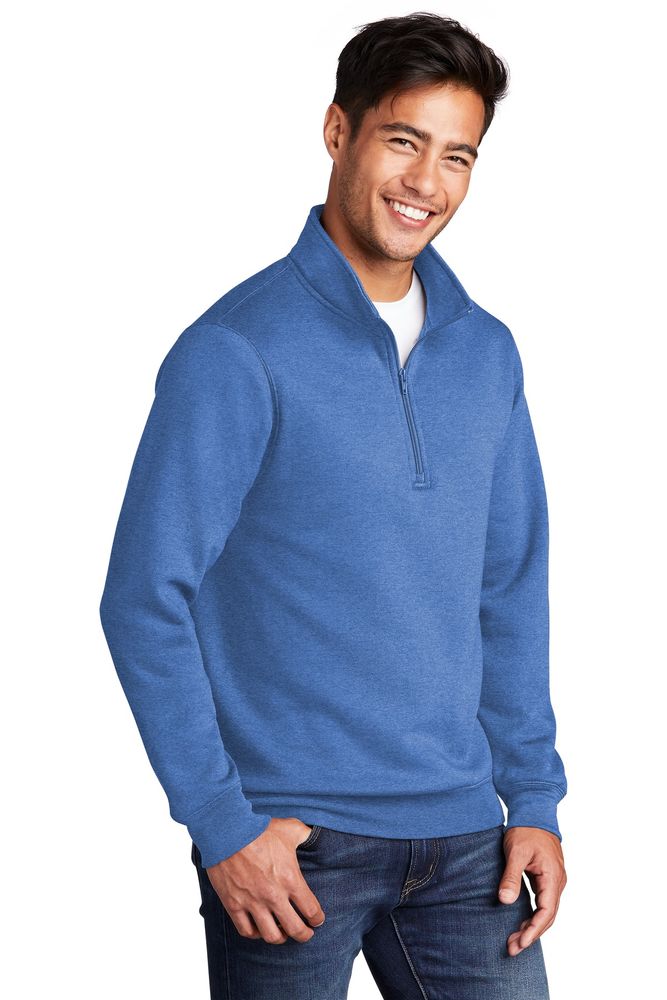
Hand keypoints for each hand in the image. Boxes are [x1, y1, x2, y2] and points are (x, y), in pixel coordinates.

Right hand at [204, 817, 325, 944]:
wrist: (228, 831)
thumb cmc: (260, 829)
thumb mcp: (290, 828)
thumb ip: (305, 834)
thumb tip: (313, 834)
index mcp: (290, 879)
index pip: (311, 910)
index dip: (318, 918)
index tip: (318, 920)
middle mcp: (273, 895)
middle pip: (295, 929)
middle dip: (304, 935)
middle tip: (306, 934)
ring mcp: (253, 902)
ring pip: (271, 936)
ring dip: (280, 937)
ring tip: (283, 933)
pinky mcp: (234, 905)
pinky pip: (246, 930)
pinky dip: (255, 934)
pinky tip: (259, 929)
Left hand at [497, 826, 566, 956]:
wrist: (534, 811)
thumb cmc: (526, 830)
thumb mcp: (516, 852)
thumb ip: (511, 876)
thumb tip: (505, 901)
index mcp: (552, 877)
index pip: (546, 911)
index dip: (534, 930)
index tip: (520, 943)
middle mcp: (557, 882)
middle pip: (547, 916)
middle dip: (531, 934)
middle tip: (512, 948)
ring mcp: (553, 881)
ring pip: (545, 911)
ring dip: (531, 927)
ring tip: (514, 941)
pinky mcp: (547, 879)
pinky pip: (543, 903)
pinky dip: (533, 915)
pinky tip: (521, 923)